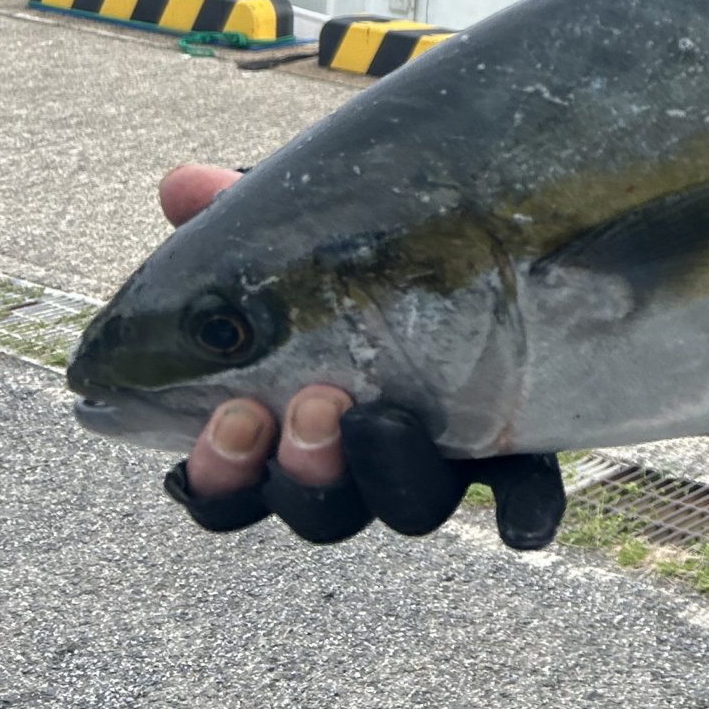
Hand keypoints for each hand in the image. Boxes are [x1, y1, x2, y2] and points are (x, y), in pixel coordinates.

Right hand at [157, 164, 564, 549]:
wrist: (476, 233)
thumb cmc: (360, 246)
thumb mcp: (302, 230)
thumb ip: (241, 221)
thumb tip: (182, 188)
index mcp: (288, 423)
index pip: (234, 485)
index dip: (221, 477)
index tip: (229, 418)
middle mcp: (362, 459)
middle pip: (318, 511)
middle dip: (302, 472)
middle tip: (306, 405)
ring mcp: (443, 457)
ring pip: (407, 507)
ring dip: (386, 476)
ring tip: (378, 416)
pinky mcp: (522, 446)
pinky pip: (527, 501)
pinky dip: (524, 513)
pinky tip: (522, 520)